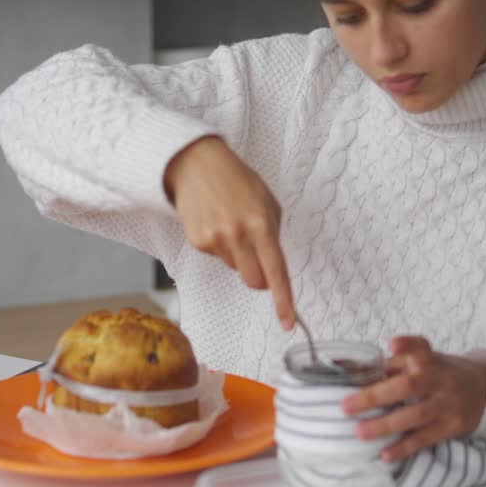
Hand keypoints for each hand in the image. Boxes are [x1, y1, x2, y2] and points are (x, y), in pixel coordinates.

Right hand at [164, 136, 294, 328]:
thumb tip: (271, 267)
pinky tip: (216, 222)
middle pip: (254, 282)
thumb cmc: (237, 180)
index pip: (276, 271)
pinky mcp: (197, 242)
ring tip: (231, 223)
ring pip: (235, 268)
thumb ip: (273, 234)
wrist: (197, 164)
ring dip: (239, 255)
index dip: (284, 301)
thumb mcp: (267, 201)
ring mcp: (215, 240)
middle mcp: (237, 235)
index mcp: (261, 224)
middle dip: (260, 276)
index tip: (288, 323)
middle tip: (257, 253)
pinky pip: (217, 257)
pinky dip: (220, 246)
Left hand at [341, 335, 485, 462]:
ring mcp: (447, 405)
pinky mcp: (451, 428)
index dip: (408, 345)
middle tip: (346, 405)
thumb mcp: (425, 360)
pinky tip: (385, 454)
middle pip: (410, 385)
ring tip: (359, 432)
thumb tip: (352, 370)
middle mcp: (441, 380)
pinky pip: (425, 439)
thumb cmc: (441, 374)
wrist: (484, 391)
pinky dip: (404, 448)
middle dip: (376, 396)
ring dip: (385, 425)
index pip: (422, 347)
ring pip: (415, 416)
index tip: (392, 345)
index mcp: (432, 360)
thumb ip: (395, 363)